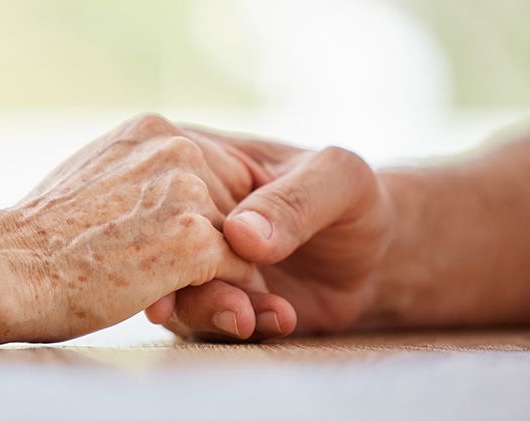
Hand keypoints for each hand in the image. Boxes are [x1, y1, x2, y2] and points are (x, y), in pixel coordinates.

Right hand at [0, 115, 261, 343]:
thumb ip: (140, 175)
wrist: (8, 270)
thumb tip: (164, 192)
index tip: (183, 248)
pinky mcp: (194, 240)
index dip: (207, 216)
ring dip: (224, 273)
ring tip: (189, 293)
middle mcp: (177, 149)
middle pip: (235, 205)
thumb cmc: (40, 238)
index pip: (216, 173)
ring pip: (242, 242)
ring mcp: (187, 193)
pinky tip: (184, 303)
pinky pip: (241, 273)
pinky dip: (225, 295)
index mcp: (153, 131)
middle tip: (192, 276)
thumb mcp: (95, 177)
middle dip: (222, 244)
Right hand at [145, 127, 393, 339]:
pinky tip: (278, 318)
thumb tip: (240, 233)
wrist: (372, 260)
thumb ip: (295, 201)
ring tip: (251, 317)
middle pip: (157, 244)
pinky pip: (205, 321)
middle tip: (234, 307)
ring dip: (212, 310)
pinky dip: (239, 325)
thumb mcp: (340, 180)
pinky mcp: (210, 300)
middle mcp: (187, 210)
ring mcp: (195, 258)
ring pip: (173, 289)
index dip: (165, 222)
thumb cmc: (353, 200)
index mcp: (199, 158)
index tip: (187, 257)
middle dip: (184, 281)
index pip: (161, 184)